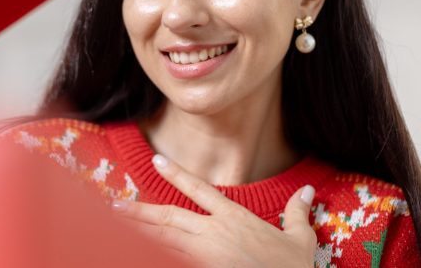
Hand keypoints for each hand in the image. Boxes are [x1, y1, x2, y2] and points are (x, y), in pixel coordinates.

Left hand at [111, 154, 316, 267]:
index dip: (177, 175)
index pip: (200, 190)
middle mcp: (214, 233)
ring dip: (138, 233)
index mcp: (234, 219)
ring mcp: (204, 255)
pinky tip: (135, 251)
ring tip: (114, 226)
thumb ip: (296, 212)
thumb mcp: (299, 239)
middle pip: (169, 216)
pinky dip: (152, 254)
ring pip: (163, 239)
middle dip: (140, 211)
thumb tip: (306, 190)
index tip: (157, 162)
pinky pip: (169, 260)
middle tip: (114, 206)